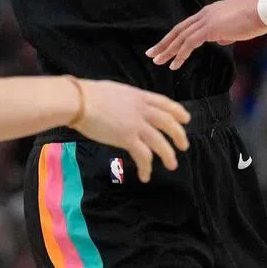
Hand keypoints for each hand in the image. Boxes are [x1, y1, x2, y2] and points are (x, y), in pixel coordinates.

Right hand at [72, 80, 189, 183]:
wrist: (80, 101)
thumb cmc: (91, 94)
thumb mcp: (117, 91)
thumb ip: (128, 100)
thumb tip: (127, 106)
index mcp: (139, 96)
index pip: (165, 103)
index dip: (178, 111)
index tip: (186, 119)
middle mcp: (142, 109)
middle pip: (168, 122)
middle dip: (179, 135)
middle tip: (184, 146)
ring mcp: (136, 124)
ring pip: (160, 142)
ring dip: (168, 155)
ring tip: (172, 165)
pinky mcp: (127, 138)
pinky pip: (143, 155)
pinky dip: (146, 167)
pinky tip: (145, 176)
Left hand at [147, 0, 266, 70]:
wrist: (263, 10)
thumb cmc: (255, 18)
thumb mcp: (236, 27)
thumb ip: (225, 33)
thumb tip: (219, 40)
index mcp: (209, 12)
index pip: (187, 26)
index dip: (174, 37)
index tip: (165, 46)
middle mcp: (204, 14)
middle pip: (178, 30)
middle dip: (164, 43)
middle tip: (152, 54)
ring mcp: (206, 20)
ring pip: (181, 37)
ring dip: (168, 50)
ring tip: (158, 60)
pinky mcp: (211, 27)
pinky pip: (190, 42)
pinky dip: (181, 53)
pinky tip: (175, 63)